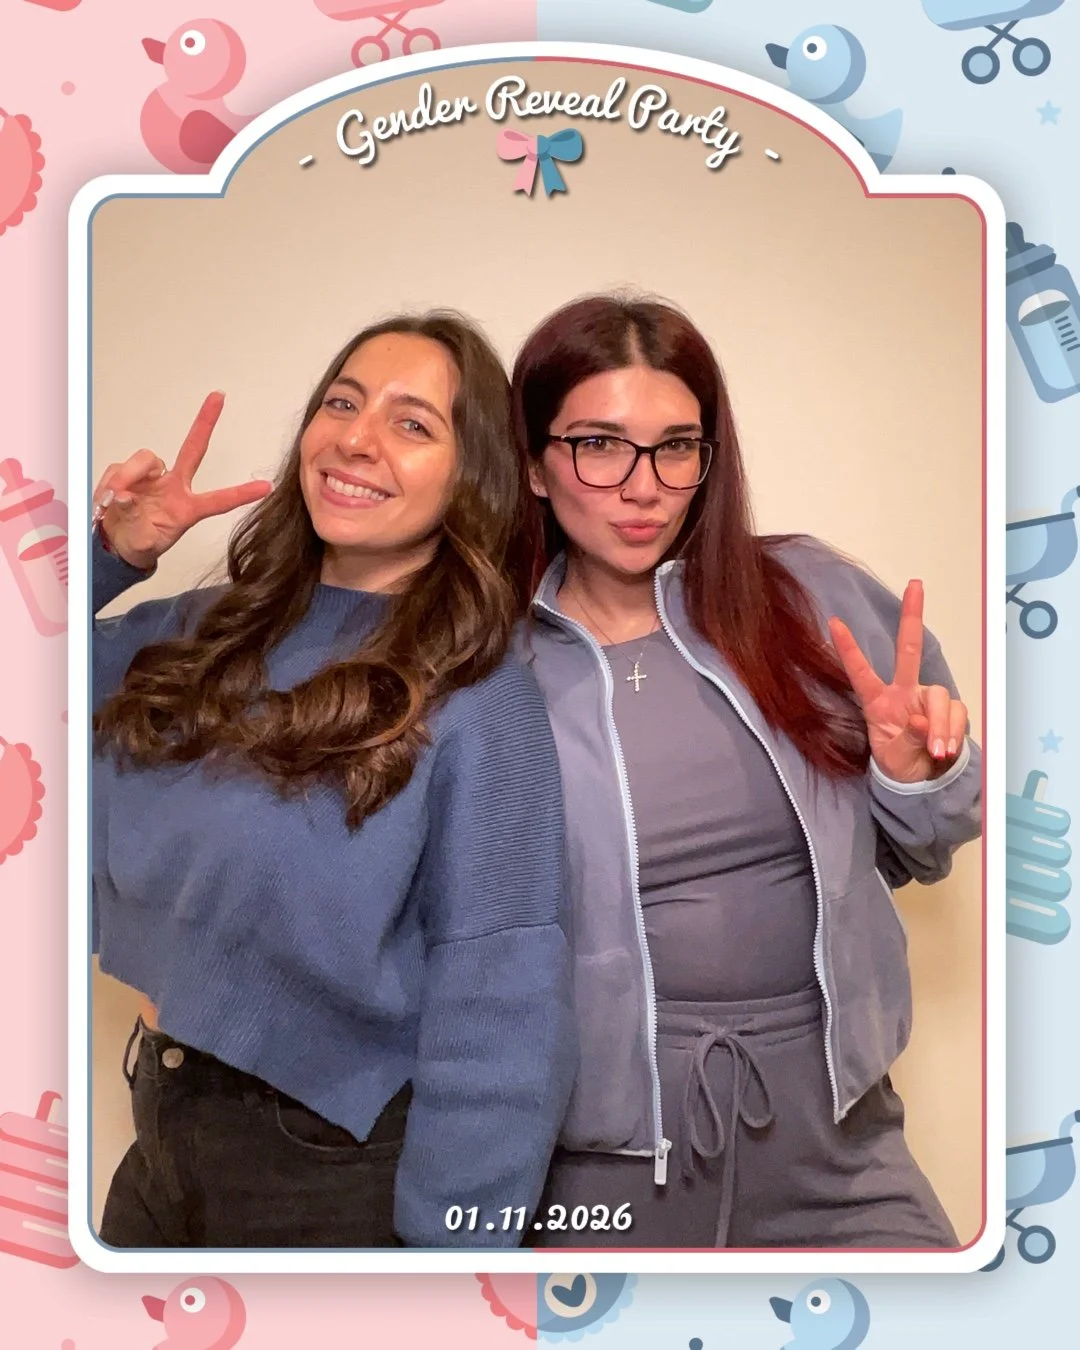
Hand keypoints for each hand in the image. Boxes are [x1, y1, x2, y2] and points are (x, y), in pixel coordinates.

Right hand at [92, 392, 272, 569]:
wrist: (116, 543)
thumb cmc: (139, 542)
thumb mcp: (143, 543)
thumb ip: (135, 519)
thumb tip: (125, 496)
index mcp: (187, 508)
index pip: (218, 500)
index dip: (241, 494)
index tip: (266, 487)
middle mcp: (174, 486)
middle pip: (193, 449)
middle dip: (205, 422)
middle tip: (218, 396)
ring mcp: (153, 478)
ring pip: (146, 459)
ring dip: (129, 475)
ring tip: (115, 498)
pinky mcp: (129, 473)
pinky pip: (118, 468)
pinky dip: (111, 482)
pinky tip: (107, 499)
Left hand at [828, 579, 967, 783]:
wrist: (922, 780)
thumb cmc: (899, 762)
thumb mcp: (894, 756)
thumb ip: (907, 738)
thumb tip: (923, 721)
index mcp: (878, 701)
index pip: (860, 672)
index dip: (848, 649)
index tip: (833, 623)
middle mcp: (902, 692)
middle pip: (908, 649)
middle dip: (912, 616)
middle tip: (916, 585)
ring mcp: (926, 698)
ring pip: (938, 697)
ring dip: (941, 726)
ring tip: (937, 751)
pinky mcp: (949, 709)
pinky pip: (955, 713)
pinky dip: (952, 732)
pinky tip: (945, 750)